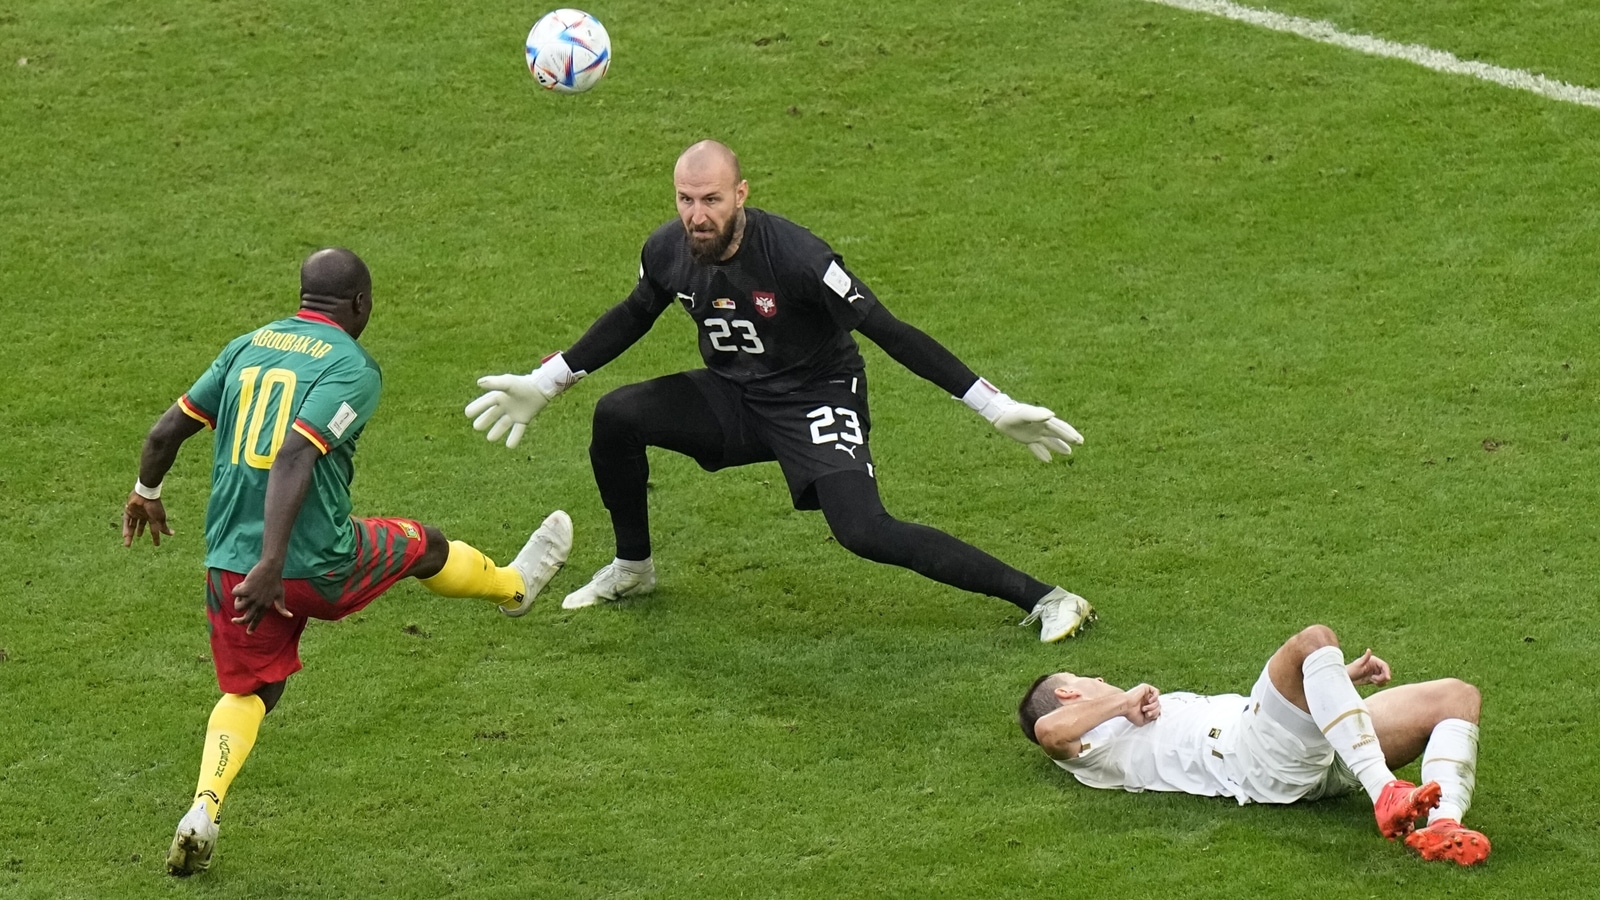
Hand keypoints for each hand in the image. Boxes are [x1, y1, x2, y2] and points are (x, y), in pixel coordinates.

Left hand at [122, 493, 173, 546]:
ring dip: (129, 535)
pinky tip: (125, 536)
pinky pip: (126, 520)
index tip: (156, 545)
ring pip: (131, 525)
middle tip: (135, 544)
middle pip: (139, 527)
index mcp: (153, 517)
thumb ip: (163, 527)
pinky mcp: (129, 510)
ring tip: (127, 545)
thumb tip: (172, 534)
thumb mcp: (160, 518)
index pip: (153, 529)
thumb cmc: (155, 507)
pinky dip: (125, 528)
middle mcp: (144, 516)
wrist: (146, 495)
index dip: (155, 537)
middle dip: (137, 534)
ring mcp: (136, 513)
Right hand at [230, 561, 291, 633]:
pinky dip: (237, 588)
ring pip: (238, 606)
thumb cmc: (276, 581)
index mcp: (266, 606)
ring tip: (243, 593)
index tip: (249, 633)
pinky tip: (243, 584)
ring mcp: (251, 597)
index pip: (258, 619)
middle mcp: (258, 603)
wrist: (271, 568)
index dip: (253, 627)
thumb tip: (290, 616)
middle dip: (238, 621)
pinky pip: (234, 593)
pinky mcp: (245, 589)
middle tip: (234, 620)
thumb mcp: (280, 595)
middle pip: (245, 618)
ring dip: (238, 601)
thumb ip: (282, 607)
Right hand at [466, 354, 582, 448]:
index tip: (467, 413)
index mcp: (500, 396)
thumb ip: (494, 383)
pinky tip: (509, 446)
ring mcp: (515, 413)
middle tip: (476, 427)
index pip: (486, 403)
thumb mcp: (508, 383)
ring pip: (503, 424)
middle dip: (485, 420)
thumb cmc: (523, 384)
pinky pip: (518, 430)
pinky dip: (514, 438)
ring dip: (497, 431)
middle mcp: (506, 405)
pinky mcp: (524, 419)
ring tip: (490, 439)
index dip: (477, 408)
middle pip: (493, 415)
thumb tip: (478, 383)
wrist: (541, 388)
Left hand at [991, 403, 1083, 461]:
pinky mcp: (1026, 439)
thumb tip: (1052, 415)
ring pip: (1050, 441)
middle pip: (1058, 434)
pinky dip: (1043, 453)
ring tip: (1069, 453)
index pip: (1060, 428)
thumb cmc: (1013, 414)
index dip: (1070, 434)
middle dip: (1069, 438)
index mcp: (1043, 421)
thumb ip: (1038, 415)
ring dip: (1059, 446)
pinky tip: (1048, 460)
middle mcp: (1041, 427)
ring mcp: (1034, 433)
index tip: (1079, 440)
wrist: (1000, 415)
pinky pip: (1037, 448)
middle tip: (1081, 442)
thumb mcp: (1025, 414)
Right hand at [1124, 684, 1161, 724]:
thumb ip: (1152, 717)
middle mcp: (1146, 700)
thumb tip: (1158, 713)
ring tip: (1144, 708)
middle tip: (1147, 713)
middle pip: (1158, 706)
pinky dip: (1155, 697)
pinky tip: (1149, 701)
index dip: (1155, 714)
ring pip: (1157, 700)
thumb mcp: (1143, 721)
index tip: (1147, 716)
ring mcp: (1146, 694)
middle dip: (1154, 711)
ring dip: (1152, 706)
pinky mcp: (1146, 688)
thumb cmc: (1131, 713)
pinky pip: (1156, 692)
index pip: (1157, 710)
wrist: (1125, 706)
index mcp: (1146, 707)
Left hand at [1346, 649, 1390, 685]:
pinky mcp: (1375, 678)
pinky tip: (1372, 682)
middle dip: (1382, 678)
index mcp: (1374, 660)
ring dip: (1380, 681)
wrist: (1347, 677)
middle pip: (1386, 673)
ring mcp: (1376, 672)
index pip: (1385, 666)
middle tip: (1373, 680)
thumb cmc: (1351, 670)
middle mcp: (1376, 666)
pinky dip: (1380, 684)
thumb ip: (1365, 657)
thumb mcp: (1358, 664)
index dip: (1387, 672)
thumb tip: (1369, 649)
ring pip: (1385, 678)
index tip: (1387, 678)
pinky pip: (1382, 682)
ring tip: (1371, 680)